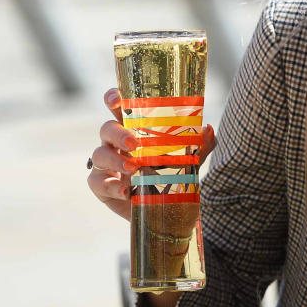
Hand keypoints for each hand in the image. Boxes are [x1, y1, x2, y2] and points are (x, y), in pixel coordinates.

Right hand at [88, 87, 215, 220]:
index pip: (120, 109)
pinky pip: (98, 182)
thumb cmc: (170, 175)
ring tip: (134, 168)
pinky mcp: (101, 186)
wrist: (162, 208)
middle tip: (135, 144)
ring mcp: (105, 164)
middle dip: (118, 134)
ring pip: (99, 154)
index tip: (115, 98)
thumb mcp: (188, 160)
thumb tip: (207, 130)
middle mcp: (116, 143)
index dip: (113, 99)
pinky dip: (112, 186)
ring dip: (116, 160)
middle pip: (107, 129)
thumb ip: (200, 146)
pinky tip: (126, 191)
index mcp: (134, 129)